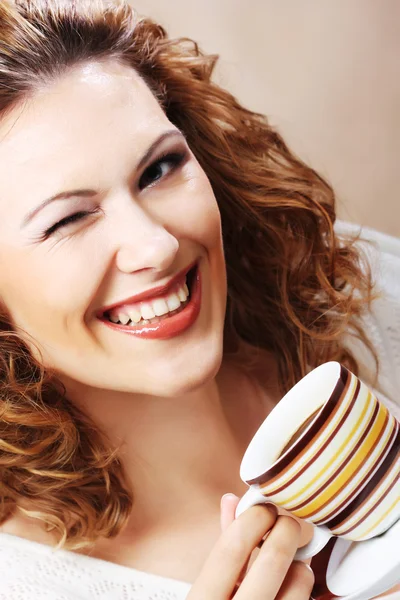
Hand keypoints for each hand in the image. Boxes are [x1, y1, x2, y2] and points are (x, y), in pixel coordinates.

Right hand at [187, 493, 313, 598]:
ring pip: (301, 578)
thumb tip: (231, 500)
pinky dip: (303, 584)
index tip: (263, 509)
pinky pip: (309, 595)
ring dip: (299, 564)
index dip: (252, 519)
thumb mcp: (209, 589)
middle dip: (285, 529)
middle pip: (274, 558)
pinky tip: (290, 588)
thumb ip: (222, 548)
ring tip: (287, 566)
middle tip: (285, 523)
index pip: (232, 546)